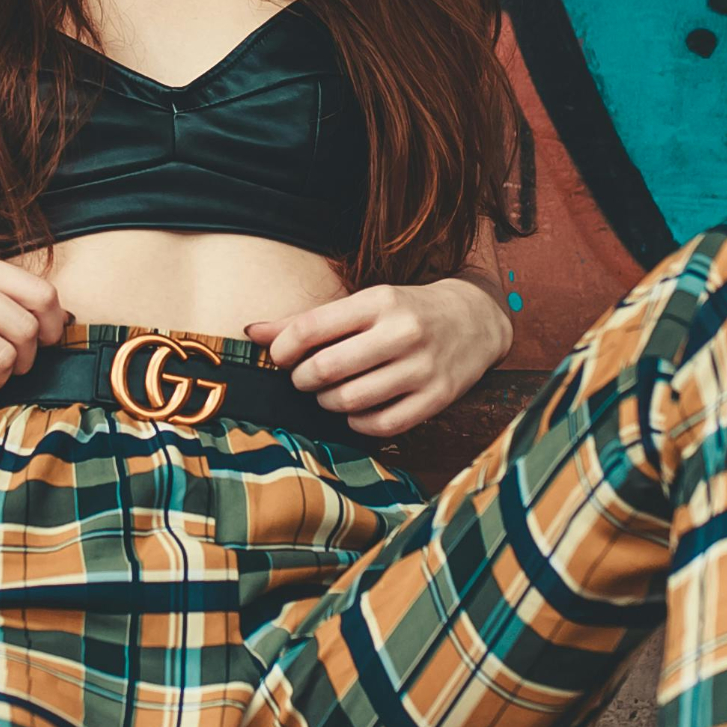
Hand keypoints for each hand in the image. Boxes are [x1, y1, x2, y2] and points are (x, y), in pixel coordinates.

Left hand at [244, 277, 513, 436]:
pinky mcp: (437, 398)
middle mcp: (402, 332)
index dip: (282, 349)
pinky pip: (381, 425)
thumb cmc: (405, 312)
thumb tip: (252, 333)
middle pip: (326, 369)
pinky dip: (358, 423)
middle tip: (305, 379)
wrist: (475, 320)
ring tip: (330, 394)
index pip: (311, 329)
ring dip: (328, 403)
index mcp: (379, 301)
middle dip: (303, 380)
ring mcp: (422, 368)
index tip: (281, 357)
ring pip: (350, 401)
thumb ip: (308, 320)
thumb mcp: (363, 304)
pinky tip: (357, 410)